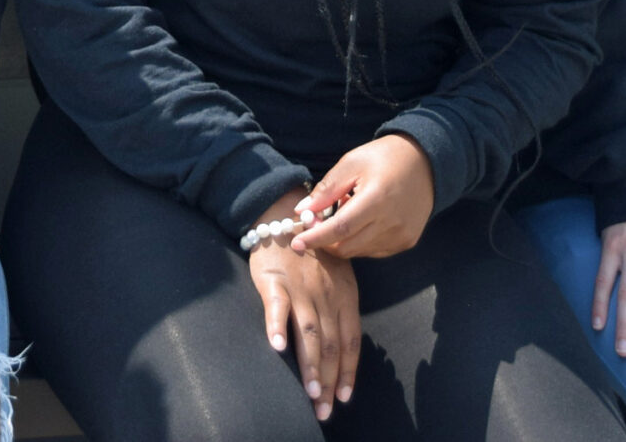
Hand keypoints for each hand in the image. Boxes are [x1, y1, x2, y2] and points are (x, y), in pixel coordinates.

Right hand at [249, 190, 361, 421]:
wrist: (284, 216)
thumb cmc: (311, 252)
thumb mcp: (336, 277)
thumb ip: (339, 308)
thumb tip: (343, 348)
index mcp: (344, 296)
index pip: (351, 340)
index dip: (348, 370)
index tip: (344, 397)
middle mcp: (326, 296)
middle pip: (331, 344)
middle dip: (329, 380)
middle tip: (324, 409)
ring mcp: (301, 288)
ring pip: (309, 333)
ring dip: (310, 365)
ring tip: (310, 392)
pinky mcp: (275, 281)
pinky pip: (276, 307)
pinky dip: (277, 327)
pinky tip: (277, 348)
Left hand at [291, 133, 434, 261]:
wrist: (426, 161)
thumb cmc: (385, 158)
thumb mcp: (352, 163)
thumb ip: (326, 189)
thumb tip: (302, 211)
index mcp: (376, 199)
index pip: (340, 229)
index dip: (316, 238)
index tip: (297, 242)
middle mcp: (391, 222)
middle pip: (347, 246)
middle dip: (326, 240)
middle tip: (317, 223)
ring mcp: (401, 235)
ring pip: (359, 251)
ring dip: (344, 239)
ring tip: (348, 211)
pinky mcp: (407, 241)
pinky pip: (374, 250)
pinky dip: (361, 241)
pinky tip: (364, 220)